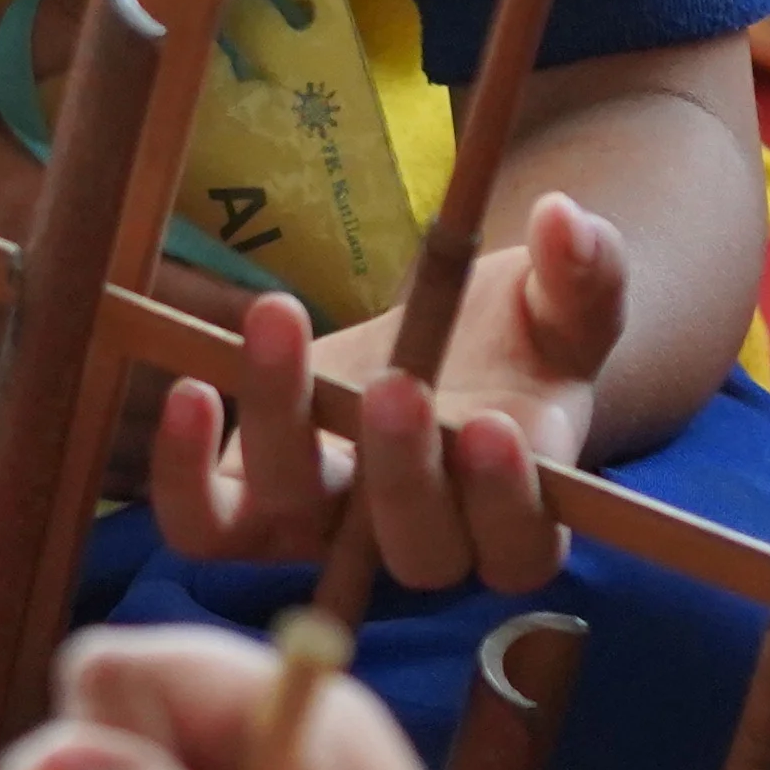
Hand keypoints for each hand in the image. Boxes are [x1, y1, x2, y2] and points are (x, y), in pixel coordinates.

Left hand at [147, 191, 627, 590]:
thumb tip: (566, 220)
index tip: (494, 428)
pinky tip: (190, 389)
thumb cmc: (524, 337)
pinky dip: (184, 476)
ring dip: (280, 430)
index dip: (505, 502)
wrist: (450, 347)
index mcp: (520, 515)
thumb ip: (584, 272)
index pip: (520, 545)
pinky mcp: (255, 510)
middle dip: (401, 471)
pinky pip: (207, 527)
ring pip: (301, 521)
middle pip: (414, 549)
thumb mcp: (569, 302)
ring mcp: (333, 532)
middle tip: (394, 385)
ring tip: (278, 319)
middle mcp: (425, 543)